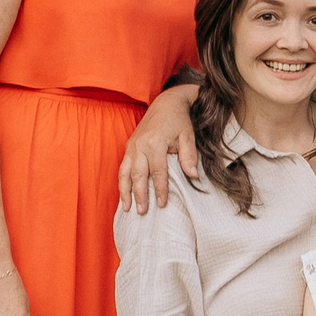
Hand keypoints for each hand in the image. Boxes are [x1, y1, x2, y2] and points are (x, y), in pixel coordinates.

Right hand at [119, 82, 202, 212]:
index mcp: (155, 142)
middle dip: (140, 194)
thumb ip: (189, 156)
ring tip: (127, 208)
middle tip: (143, 212)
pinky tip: (124, 195)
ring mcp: (132, 146)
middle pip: (138, 175)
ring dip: (125, 191)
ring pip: (125, 172)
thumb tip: (193, 176)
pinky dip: (122, 183)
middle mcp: (140, 145)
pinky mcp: (129, 147)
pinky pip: (122, 168)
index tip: (163, 204)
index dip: (160, 189)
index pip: (158, 171)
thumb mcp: (188, 136)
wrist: (166, 103)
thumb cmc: (179, 120)